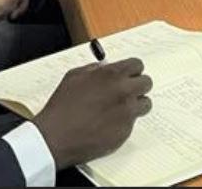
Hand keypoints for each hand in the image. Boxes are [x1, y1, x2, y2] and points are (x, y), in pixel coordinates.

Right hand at [33, 59, 153, 169]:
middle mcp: (124, 91)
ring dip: (135, 105)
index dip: (132, 70)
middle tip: (127, 92)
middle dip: (137, 86)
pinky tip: (109, 124)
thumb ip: (94, 69)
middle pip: (146, 83)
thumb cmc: (61, 108)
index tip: (129, 75)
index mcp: (112, 75)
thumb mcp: (74, 77)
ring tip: (120, 110)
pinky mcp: (126, 131)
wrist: (55, 137)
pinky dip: (124, 123)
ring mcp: (127, 112)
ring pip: (145, 104)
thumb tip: (105, 68)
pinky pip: (133, 123)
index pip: (137, 65)